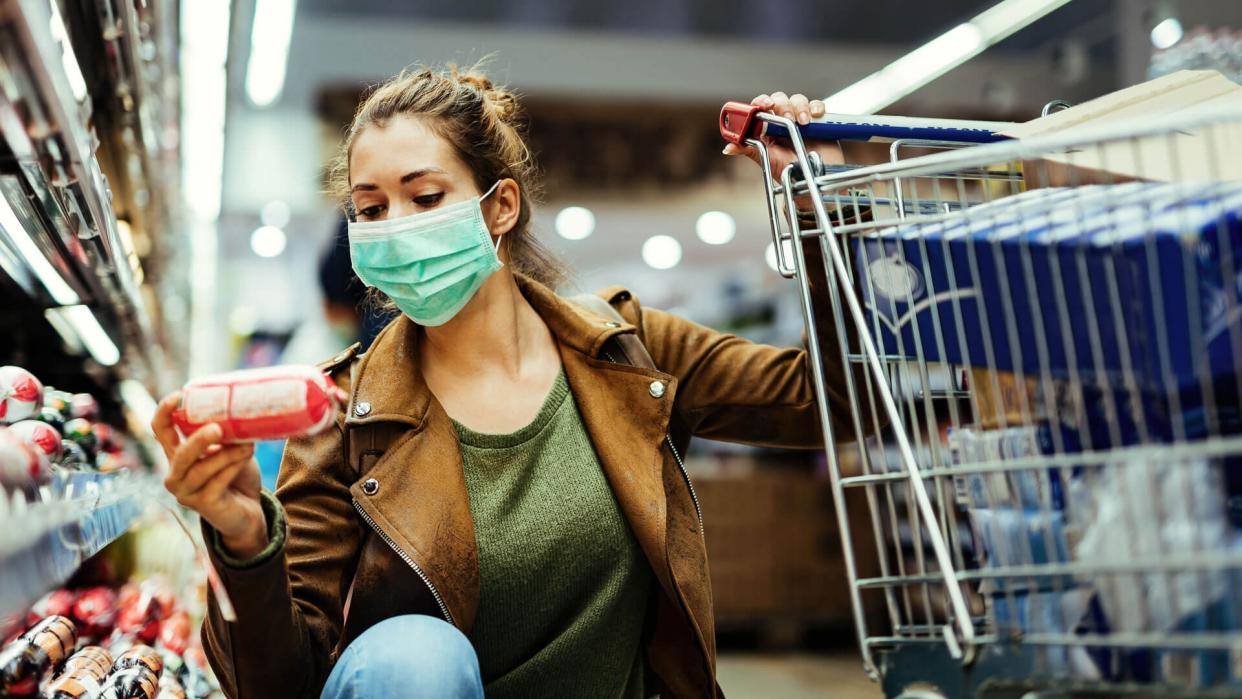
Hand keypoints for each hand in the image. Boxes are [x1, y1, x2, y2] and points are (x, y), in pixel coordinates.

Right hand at [152, 393, 267, 558]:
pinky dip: (233, 466)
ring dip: (227, 454)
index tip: (180, 395)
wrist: (248, 511)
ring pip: (202, 468)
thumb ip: (227, 434)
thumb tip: (240, 409)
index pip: (160, 429)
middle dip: (198, 440)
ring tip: (249, 444)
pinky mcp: (202, 504)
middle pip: (180, 453)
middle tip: (218, 428)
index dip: (164, 411)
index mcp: (178, 454)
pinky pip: (217, 481)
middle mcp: (175, 473)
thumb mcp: (230, 449)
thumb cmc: (236, 475)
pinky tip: (246, 457)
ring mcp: (186, 491)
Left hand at [723, 92, 844, 202]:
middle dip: (782, 105)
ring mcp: (800, 120)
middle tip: (788, 118)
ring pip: (797, 100)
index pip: (760, 107)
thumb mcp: (767, 161)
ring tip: (802, 123)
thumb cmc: (790, 173)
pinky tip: (815, 116)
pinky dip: (816, 107)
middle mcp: (782, 122)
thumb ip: (749, 151)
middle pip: (779, 99)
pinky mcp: (818, 121)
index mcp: (767, 129)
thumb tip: (728, 148)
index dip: (761, 102)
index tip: (765, 105)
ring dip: (799, 107)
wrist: (814, 182)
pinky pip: (817, 106)